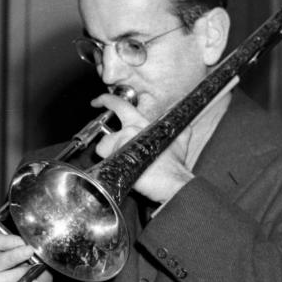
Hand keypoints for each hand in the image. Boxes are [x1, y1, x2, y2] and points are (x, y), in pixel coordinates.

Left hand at [92, 89, 192, 204]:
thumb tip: (183, 124)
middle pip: (106, 131)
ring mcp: (122, 142)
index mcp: (143, 123)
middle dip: (105, 133)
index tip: (98, 101)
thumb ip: (176, 127)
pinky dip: (108, 164)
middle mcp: (130, 129)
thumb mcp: (179, 139)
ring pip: (104, 145)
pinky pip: (104, 159)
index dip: (106, 100)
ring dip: (112, 154)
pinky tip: (121, 168)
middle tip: (104, 131)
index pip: (120, 105)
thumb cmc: (174, 165)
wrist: (172, 181)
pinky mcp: (116, 157)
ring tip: (127, 163)